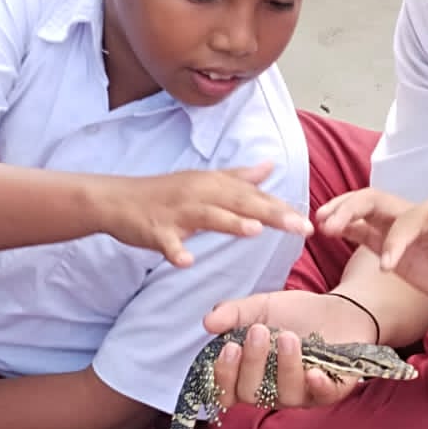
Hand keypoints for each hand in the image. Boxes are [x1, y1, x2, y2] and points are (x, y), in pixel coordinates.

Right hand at [96, 164, 312, 267]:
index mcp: (213, 185)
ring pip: (208, 217)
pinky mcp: (155, 230)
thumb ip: (239, 177)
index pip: (254, 197)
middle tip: (301, 228)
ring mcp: (177, 212)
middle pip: (240, 203)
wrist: (116, 200)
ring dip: (230, 223)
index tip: (311, 222)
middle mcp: (199, 194)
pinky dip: (176, 251)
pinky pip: (167, 243)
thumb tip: (270, 166)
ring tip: (255, 231)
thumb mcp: (204, 181)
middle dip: (272, 215)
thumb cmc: (164, 193)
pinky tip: (186, 261)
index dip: (283, 208)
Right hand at [203, 291, 378, 409]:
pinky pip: (322, 397)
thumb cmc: (294, 314)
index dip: (223, 378)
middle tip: (258, 331)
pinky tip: (313, 371)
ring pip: (286, 395)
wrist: (339, 308)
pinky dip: (317, 386)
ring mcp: (302, 394)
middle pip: (252, 394)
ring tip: (288, 336)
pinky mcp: (332, 391)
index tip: (228, 348)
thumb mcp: (260, 308)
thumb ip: (233, 314)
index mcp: (250, 377)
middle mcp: (272, 392)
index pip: (226, 393)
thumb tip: (208, 322)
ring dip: (285, 366)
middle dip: (252, 363)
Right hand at [319, 187, 427, 313]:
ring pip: (364, 214)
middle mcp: (413, 215)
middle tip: (327, 225)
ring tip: (321, 226)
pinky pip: (365, 236)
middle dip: (349, 209)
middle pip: (374, 202)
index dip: (396, 237)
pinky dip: (347, 230)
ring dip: (342, 216)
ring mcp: (401, 233)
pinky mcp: (394, 252)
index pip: (406, 216)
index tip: (389, 265)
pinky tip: (329, 233)